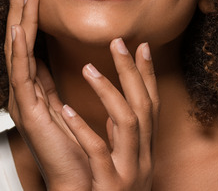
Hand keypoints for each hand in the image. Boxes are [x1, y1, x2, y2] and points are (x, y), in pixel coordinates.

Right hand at [5, 0, 90, 188]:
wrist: (78, 182)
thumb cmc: (76, 149)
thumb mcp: (66, 107)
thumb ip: (58, 84)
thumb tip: (63, 58)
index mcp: (34, 88)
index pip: (28, 42)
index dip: (27, 13)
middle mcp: (23, 90)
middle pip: (18, 40)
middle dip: (17, 7)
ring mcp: (23, 99)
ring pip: (17, 50)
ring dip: (19, 18)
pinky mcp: (28, 110)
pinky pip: (21, 73)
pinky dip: (19, 48)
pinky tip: (19, 27)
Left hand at [61, 39, 159, 190]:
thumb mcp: (119, 165)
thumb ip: (118, 138)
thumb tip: (112, 111)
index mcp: (144, 152)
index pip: (150, 105)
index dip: (147, 75)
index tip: (141, 45)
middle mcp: (143, 160)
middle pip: (144, 107)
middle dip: (133, 72)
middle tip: (117, 41)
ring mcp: (129, 173)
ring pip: (130, 124)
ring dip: (109, 93)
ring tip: (86, 69)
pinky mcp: (110, 187)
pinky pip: (99, 154)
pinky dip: (85, 130)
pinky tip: (66, 110)